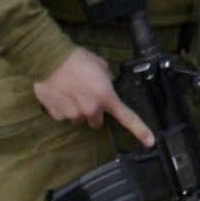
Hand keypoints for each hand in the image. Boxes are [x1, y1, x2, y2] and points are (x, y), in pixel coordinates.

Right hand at [33, 46, 153, 142]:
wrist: (49, 58)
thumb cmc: (77, 58)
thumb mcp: (101, 65)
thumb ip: (107, 79)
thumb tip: (108, 84)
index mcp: (106, 97)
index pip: (127, 118)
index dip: (140, 130)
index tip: (150, 142)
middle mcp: (90, 110)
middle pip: (97, 122)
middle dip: (94, 112)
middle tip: (87, 96)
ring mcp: (73, 115)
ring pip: (79, 118)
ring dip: (77, 109)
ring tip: (71, 91)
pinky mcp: (57, 115)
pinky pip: (63, 116)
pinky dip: (63, 107)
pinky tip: (60, 93)